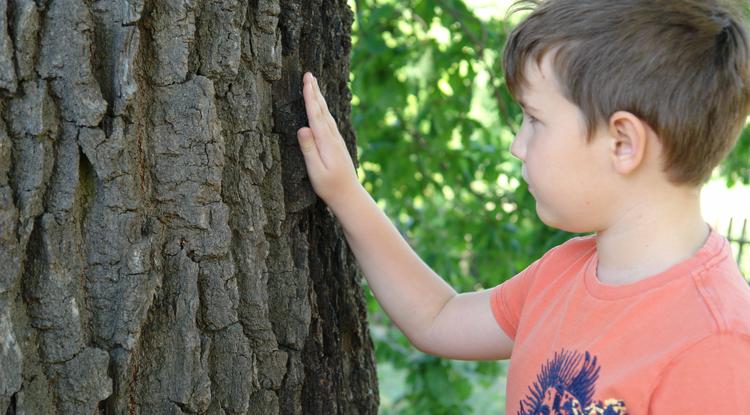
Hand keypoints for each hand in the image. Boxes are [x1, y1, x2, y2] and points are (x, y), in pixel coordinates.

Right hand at [297, 72, 360, 209]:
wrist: (349, 195)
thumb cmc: (329, 186)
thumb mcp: (316, 170)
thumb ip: (309, 149)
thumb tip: (303, 128)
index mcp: (326, 142)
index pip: (316, 115)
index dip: (310, 97)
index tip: (307, 81)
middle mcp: (333, 137)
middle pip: (322, 110)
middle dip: (315, 92)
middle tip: (309, 74)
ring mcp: (337, 140)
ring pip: (327, 114)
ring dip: (320, 99)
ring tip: (314, 86)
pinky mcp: (337, 144)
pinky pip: (329, 121)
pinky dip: (324, 110)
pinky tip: (323, 109)